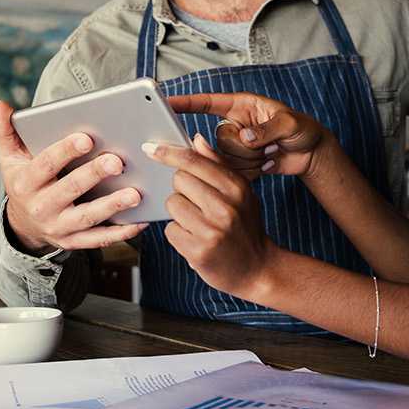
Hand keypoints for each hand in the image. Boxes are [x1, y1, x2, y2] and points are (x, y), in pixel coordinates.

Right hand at [0, 100, 147, 252]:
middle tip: (117, 162)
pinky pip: (98, 239)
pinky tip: (139, 221)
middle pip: (70, 190)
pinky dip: (120, 233)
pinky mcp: (73, 241)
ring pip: (87, 217)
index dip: (65, 151)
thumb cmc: (23, 181)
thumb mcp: (8, 157)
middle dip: (94, 175)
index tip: (87, 138)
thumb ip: (5, 131)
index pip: (45, 164)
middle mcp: (41, 206)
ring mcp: (58, 226)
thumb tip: (0, 105)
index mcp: (26, 182)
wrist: (22, 223)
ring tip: (135, 193)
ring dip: (112, 206)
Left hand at [149, 134, 279, 299]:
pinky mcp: (198, 251)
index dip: (169, 153)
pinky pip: (170, 230)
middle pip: (178, 180)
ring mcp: (212, 230)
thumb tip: (196, 139)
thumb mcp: (241, 192)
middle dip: (182, 189)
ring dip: (179, 213)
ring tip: (198, 223)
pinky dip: (178, 234)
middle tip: (198, 203)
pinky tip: (195, 239)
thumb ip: (217, 165)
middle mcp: (225, 207)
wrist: (258, 269)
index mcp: (236, 188)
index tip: (151, 148)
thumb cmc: (245, 226)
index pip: (194, 162)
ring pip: (172, 204)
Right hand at [168, 92, 337, 182]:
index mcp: (241, 106)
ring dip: (251, 161)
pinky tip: (267, 163)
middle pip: (217, 140)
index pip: (207, 103)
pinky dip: (252, 172)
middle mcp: (234, 125)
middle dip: (244, 148)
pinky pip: (233, 173)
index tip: (166, 103)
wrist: (310, 154)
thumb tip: (245, 137)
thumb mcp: (290, 124)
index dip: (186, 103)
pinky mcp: (239, 164)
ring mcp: (235, 146)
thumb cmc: (302, 129)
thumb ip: (267, 129)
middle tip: (268, 145)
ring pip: (225, 160)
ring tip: (270, 152)